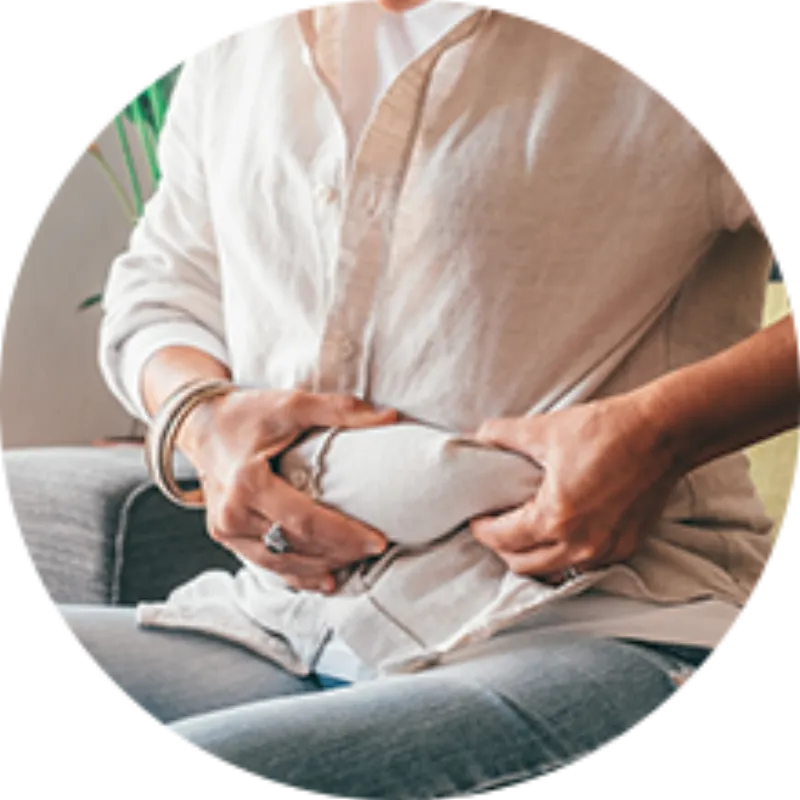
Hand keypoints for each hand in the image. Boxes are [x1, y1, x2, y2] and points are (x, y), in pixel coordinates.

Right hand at [179, 388, 397, 592]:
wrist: (202, 424)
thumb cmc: (245, 413)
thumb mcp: (291, 404)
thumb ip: (338, 410)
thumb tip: (388, 417)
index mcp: (247, 484)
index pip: (305, 521)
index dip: (344, 535)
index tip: (378, 541)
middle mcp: (232, 514)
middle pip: (295, 546)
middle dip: (339, 553)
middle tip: (375, 550)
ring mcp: (225, 529)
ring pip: (281, 562)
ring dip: (321, 566)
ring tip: (356, 561)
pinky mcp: (225, 535)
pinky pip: (266, 563)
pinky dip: (297, 574)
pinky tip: (326, 578)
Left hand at [468, 395, 681, 581]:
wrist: (663, 432)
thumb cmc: (606, 430)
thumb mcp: (545, 429)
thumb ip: (504, 434)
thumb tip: (480, 437)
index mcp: (556, 518)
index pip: (503, 539)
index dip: (482, 529)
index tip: (476, 517)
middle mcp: (581, 544)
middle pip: (524, 566)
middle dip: (502, 549)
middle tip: (495, 525)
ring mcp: (607, 550)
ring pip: (555, 571)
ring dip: (533, 557)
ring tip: (523, 533)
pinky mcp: (627, 547)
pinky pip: (585, 565)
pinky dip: (565, 557)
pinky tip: (558, 536)